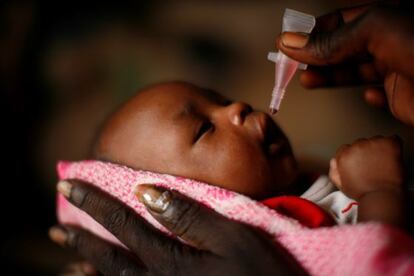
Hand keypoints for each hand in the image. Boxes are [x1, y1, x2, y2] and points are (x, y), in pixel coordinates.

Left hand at [49, 180, 305, 275]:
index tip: (68, 183)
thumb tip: (146, 191)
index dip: (94, 202)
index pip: (123, 223)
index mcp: (169, 258)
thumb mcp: (233, 238)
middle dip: (80, 235)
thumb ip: (189, 215)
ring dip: (85, 266)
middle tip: (55, 223)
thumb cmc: (260, 273)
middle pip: (109, 255)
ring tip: (64, 255)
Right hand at [277, 3, 413, 125]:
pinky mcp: (401, 94)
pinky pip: (377, 92)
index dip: (311, 33)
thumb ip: (331, 40)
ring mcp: (395, 67)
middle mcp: (389, 40)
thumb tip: (292, 42)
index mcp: (383, 17)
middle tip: (290, 67)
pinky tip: (362, 95)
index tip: (287, 45)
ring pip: (353, 71)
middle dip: (314, 56)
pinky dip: (365, 95)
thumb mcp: (374, 31)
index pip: (338, 22)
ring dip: (328, 76)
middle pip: (341, 47)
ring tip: (307, 81)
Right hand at [329, 136, 403, 199]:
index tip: (361, 165)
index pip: (346, 149)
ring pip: (375, 141)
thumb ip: (333, 170)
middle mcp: (356, 146)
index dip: (354, 158)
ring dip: (378, 149)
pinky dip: (393, 147)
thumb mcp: (341, 184)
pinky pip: (392, 139)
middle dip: (365, 152)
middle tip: (372, 165)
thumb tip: (334, 160)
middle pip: (360, 144)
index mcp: (344, 155)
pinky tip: (392, 158)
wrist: (381, 197)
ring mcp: (373, 143)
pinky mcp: (388, 144)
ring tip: (382, 163)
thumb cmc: (362, 193)